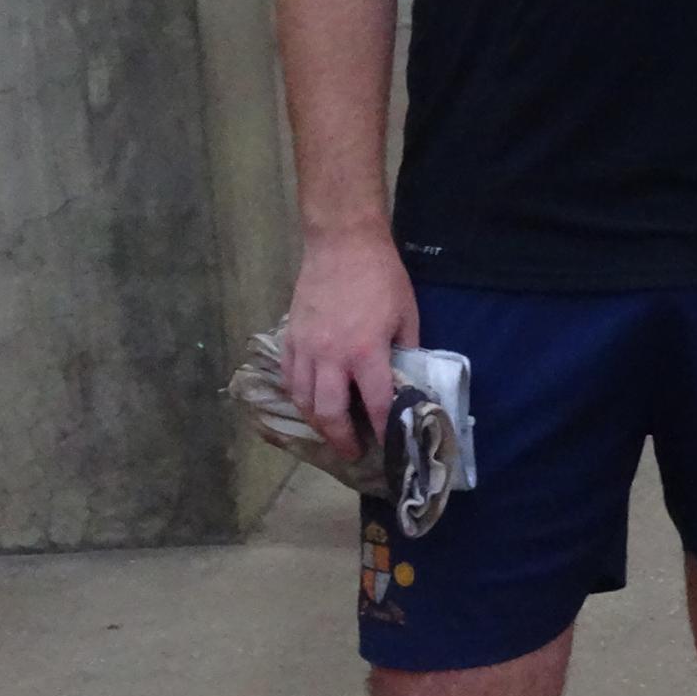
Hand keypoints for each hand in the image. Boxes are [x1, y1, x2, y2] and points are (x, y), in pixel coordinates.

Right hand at [281, 230, 418, 459]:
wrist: (342, 244)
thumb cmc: (381, 277)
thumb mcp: (408, 314)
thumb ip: (406, 350)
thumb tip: (406, 378)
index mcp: (366, 352)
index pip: (377, 403)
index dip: (384, 428)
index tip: (389, 444)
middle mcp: (331, 357)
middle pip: (330, 412)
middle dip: (342, 438)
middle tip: (352, 452)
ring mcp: (305, 348)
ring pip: (303, 400)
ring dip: (317, 422)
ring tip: (330, 432)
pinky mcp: (290, 338)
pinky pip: (288, 377)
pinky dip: (298, 396)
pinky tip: (308, 402)